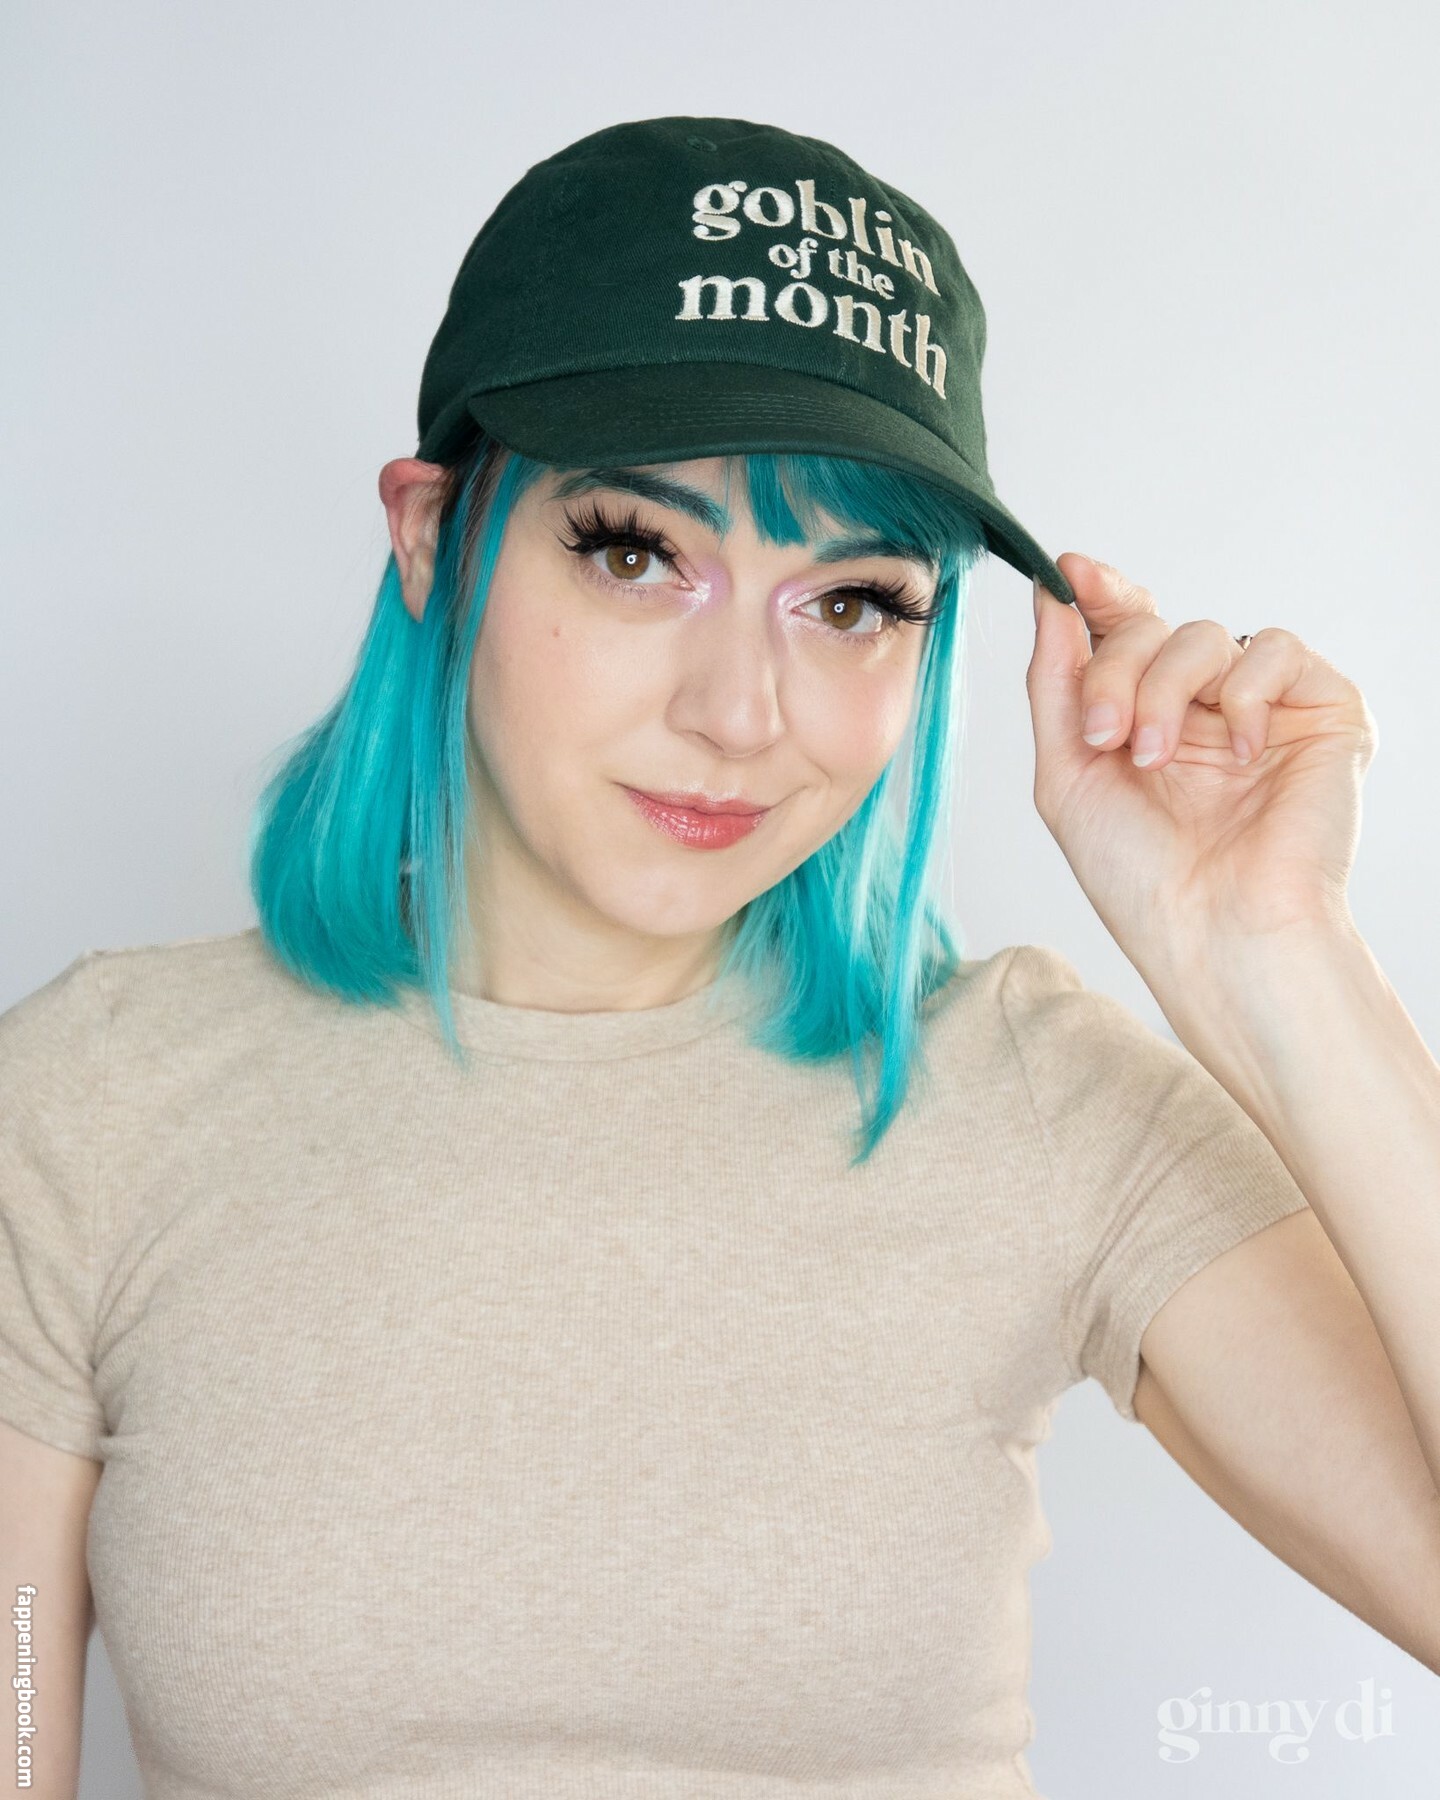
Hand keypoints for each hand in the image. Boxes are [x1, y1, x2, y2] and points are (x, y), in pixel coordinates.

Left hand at [1025, 553, 1377, 962]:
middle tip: (1105, 735)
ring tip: (1155, 759)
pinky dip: (1243, 695)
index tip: (1068, 573)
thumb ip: (1056, 681)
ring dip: (1166, 690)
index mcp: (1142, 717)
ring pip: (1205, 636)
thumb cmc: (1140, 875)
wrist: (1214, 931)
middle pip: (1151, 628)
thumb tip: (1049, 592)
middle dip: (1115, 672)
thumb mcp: (1067, 774)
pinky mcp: (1323, 711)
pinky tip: (1237, 754)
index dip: (1097, 594)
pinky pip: (1277, 652)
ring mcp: (1261, 708)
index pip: (1123, 629)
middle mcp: (1201, 707)